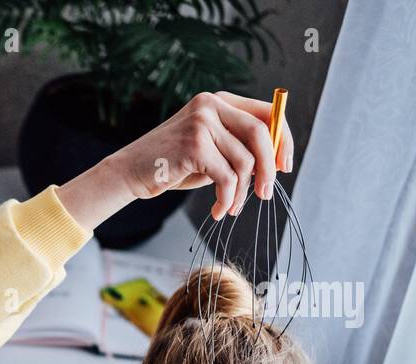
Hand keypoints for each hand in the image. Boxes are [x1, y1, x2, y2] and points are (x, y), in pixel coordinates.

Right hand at [56, 91, 294, 230]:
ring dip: (242, 192)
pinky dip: (226, 198)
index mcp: (219, 101)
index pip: (267, 113)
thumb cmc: (171, 166)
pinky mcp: (194, 144)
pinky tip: (218, 209)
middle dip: (268, 169)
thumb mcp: (210, 151)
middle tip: (266, 194)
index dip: (283, 140)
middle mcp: (211, 105)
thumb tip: (275, 161)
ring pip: (244, 161)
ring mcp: (202, 122)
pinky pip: (226, 177)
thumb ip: (237, 147)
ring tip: (231, 208)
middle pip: (261, 134)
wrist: (129, 172)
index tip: (285, 166)